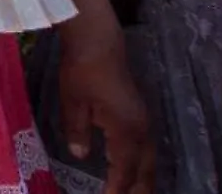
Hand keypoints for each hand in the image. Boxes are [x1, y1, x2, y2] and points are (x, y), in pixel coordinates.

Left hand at [58, 27, 153, 193]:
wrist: (99, 42)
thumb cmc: (83, 71)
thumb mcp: (73, 102)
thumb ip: (76, 131)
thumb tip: (79, 155)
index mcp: (126, 130)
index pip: (124, 169)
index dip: (118, 188)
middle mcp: (140, 129)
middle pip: (145, 169)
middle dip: (137, 189)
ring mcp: (143, 121)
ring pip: (148, 159)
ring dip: (142, 178)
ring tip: (133, 192)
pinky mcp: (139, 113)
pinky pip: (145, 147)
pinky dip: (140, 163)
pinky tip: (129, 166)